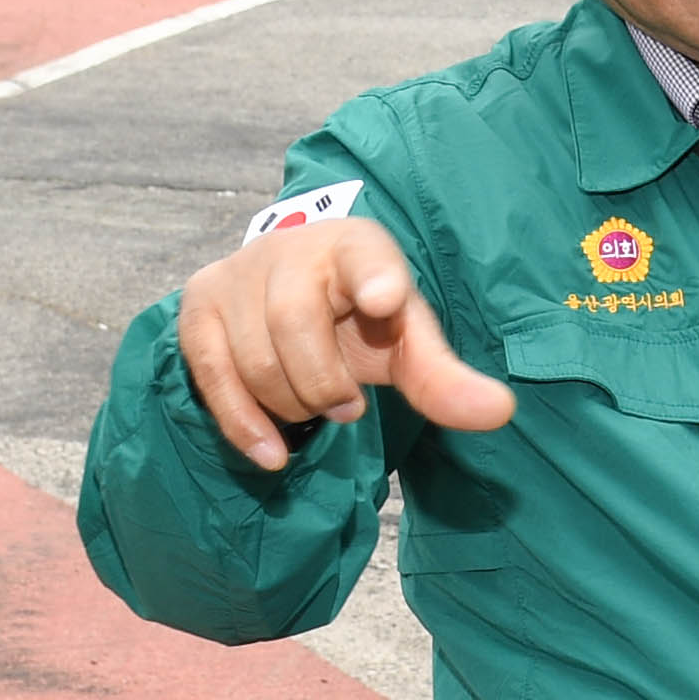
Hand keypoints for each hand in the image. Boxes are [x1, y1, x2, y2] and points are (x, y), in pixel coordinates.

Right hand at [174, 215, 514, 471]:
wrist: (293, 293)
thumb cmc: (358, 320)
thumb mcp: (404, 344)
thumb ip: (443, 378)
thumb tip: (500, 413)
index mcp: (355, 247)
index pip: (365, 256)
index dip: (374, 278)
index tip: (387, 299)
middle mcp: (289, 249)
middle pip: (294, 327)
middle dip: (324, 385)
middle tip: (347, 405)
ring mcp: (236, 276)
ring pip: (254, 360)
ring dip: (291, 404)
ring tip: (313, 402)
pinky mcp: (198, 310)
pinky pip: (213, 378)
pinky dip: (245, 425)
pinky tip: (273, 452)